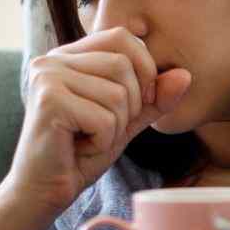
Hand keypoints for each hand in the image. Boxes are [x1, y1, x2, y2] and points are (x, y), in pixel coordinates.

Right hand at [5, 26, 191, 217]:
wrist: (43, 191)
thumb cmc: (81, 154)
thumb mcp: (126, 121)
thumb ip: (154, 99)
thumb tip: (185, 75)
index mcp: (70, 56)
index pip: (123, 38)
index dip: (143, 69)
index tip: (136, 104)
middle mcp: (53, 59)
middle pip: (124, 66)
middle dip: (129, 107)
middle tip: (102, 129)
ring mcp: (47, 77)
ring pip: (117, 94)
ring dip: (114, 128)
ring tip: (88, 139)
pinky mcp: (49, 101)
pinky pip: (104, 118)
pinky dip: (102, 141)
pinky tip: (79, 148)